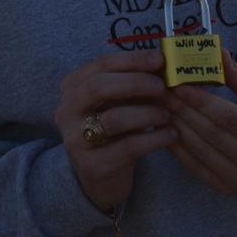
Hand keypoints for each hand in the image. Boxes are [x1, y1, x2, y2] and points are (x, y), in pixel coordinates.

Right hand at [54, 49, 175, 211]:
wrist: (101, 177)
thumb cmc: (113, 131)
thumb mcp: (117, 102)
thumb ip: (132, 84)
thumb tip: (161, 64)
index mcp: (72, 87)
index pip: (101, 64)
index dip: (132, 59)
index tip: (158, 59)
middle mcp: (66, 110)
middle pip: (99, 86)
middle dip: (135, 82)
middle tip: (161, 86)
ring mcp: (75, 139)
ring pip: (114, 118)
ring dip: (147, 113)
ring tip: (167, 114)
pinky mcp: (91, 166)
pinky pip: (127, 147)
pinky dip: (153, 139)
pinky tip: (170, 135)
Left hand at [163, 52, 236, 194]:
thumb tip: (217, 53)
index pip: (229, 117)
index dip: (201, 101)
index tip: (178, 84)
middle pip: (212, 134)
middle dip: (183, 109)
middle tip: (161, 90)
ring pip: (201, 151)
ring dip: (177, 126)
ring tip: (160, 105)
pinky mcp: (230, 188)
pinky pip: (198, 168)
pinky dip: (179, 148)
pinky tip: (167, 127)